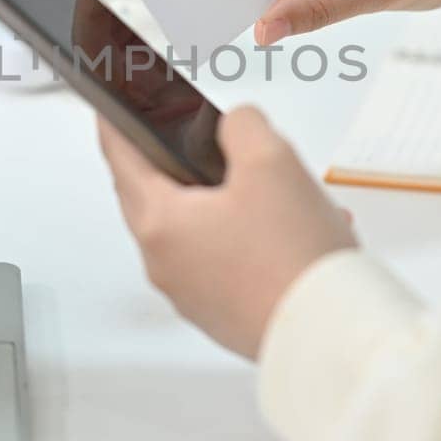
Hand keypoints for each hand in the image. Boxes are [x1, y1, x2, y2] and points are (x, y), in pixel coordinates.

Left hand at [98, 107, 357, 359]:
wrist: (329, 334)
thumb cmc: (293, 258)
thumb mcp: (270, 161)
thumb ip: (242, 125)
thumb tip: (235, 127)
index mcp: (159, 223)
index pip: (122, 158)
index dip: (116, 123)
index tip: (111, 107)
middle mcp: (165, 263)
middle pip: (159, 195)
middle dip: (182, 162)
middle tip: (201, 136)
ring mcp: (192, 294)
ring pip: (199, 229)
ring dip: (229, 202)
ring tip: (275, 187)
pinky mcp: (222, 314)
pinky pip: (225, 260)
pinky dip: (249, 237)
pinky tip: (292, 227)